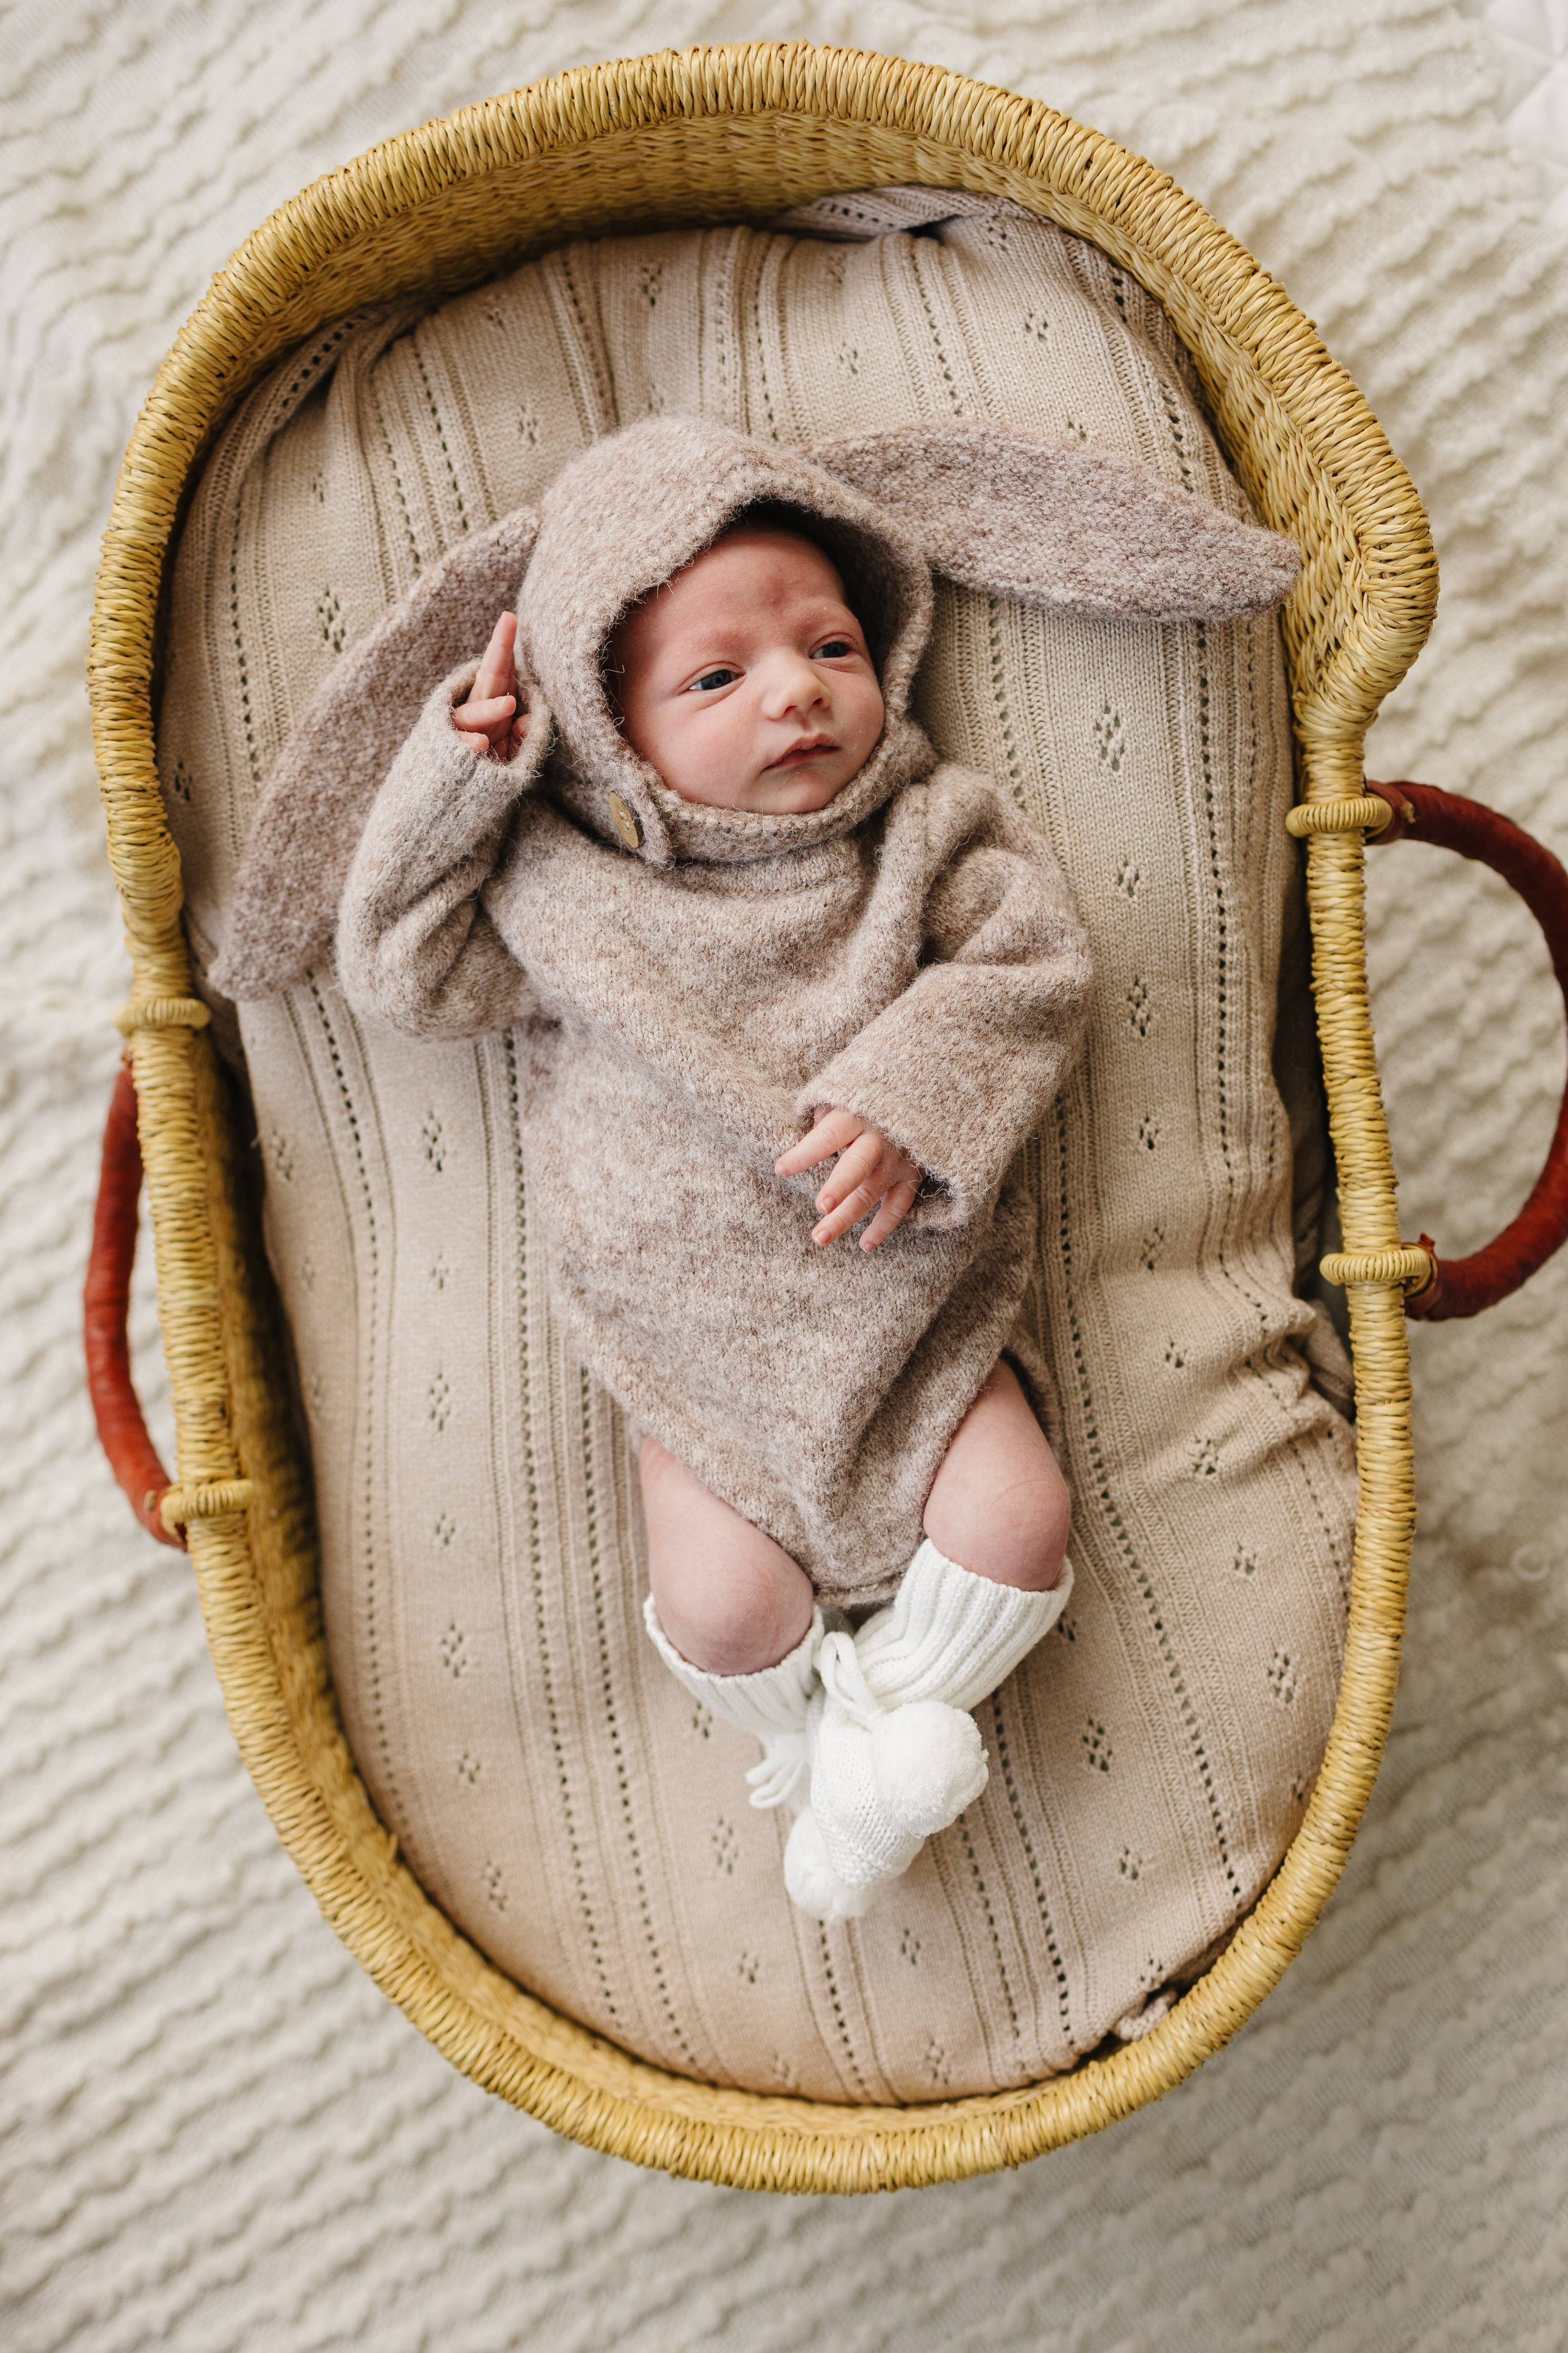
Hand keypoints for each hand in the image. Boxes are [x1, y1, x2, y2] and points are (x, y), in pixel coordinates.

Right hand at [452, 610, 528, 759]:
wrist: (447, 795)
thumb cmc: (486, 765)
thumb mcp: (510, 749)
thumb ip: (522, 735)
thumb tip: (528, 720)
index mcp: (488, 702)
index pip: (499, 671)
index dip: (503, 646)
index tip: (510, 617)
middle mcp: (473, 711)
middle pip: (487, 679)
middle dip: (498, 653)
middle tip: (508, 626)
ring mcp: (462, 732)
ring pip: (473, 714)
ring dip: (490, 710)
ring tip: (509, 704)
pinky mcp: (453, 755)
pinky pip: (460, 748)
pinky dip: (468, 746)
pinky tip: (479, 746)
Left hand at [775, 1107, 924, 1249]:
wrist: (922, 1093)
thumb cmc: (870, 1095)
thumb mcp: (845, 1092)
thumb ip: (825, 1111)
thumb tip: (811, 1131)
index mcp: (858, 1115)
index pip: (827, 1137)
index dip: (804, 1154)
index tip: (781, 1169)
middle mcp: (880, 1138)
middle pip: (857, 1166)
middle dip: (840, 1187)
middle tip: (821, 1207)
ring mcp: (898, 1159)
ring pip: (872, 1192)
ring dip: (847, 1217)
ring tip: (820, 1237)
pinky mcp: (912, 1174)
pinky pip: (898, 1205)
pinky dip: (884, 1226)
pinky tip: (865, 1244)